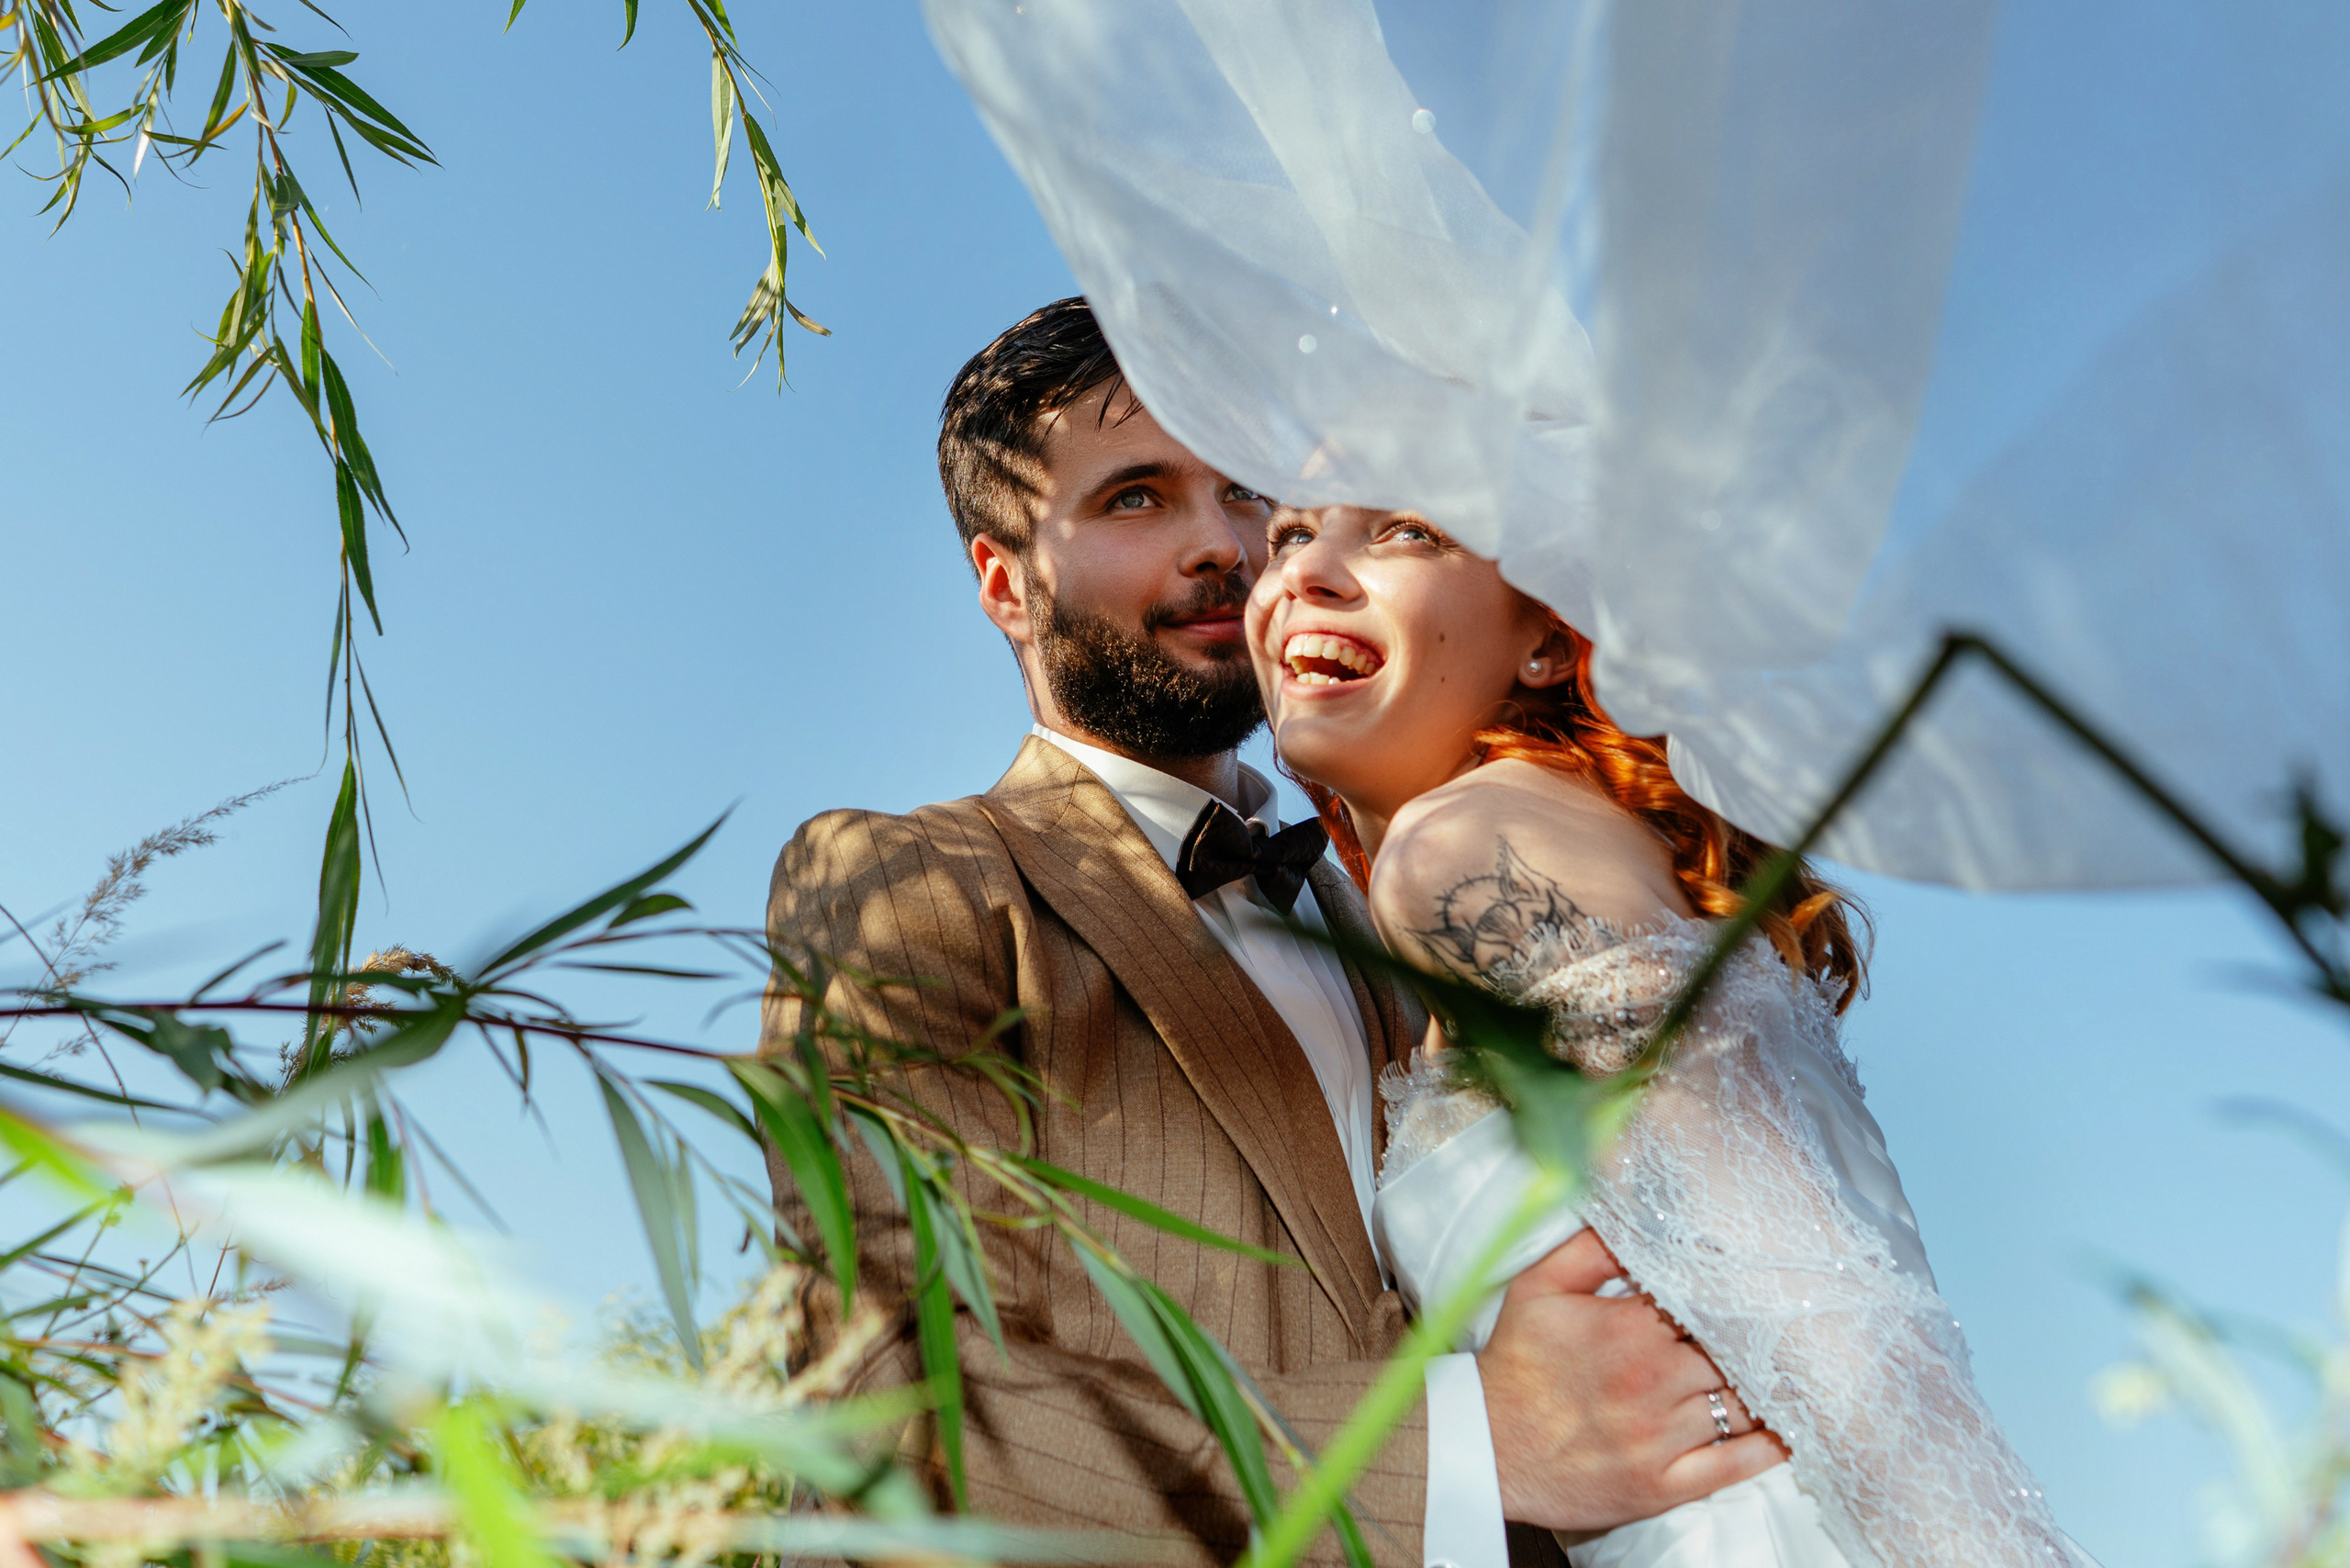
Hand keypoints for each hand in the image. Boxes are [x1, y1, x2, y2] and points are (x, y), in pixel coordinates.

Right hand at [1477, 1229, 1784, 1531]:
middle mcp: (1652, 1382)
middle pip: (1734, 1350)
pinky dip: (1770, 1447)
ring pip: (1743, 1403)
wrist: (1485, 1446)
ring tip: (1789, 1368)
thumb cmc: (1514, 1366)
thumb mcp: (1536, 1287)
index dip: (1732, 1293)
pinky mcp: (1664, 1485)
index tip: (1751, 1285)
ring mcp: (1661, 1438)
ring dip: (1767, 1385)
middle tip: (1778, 1325)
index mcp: (1627, 1329)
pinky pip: (1736, 1465)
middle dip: (1753, 1337)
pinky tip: (1790, 1428)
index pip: (1708, 1301)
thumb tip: (1635, 1217)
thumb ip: (1589, 1248)